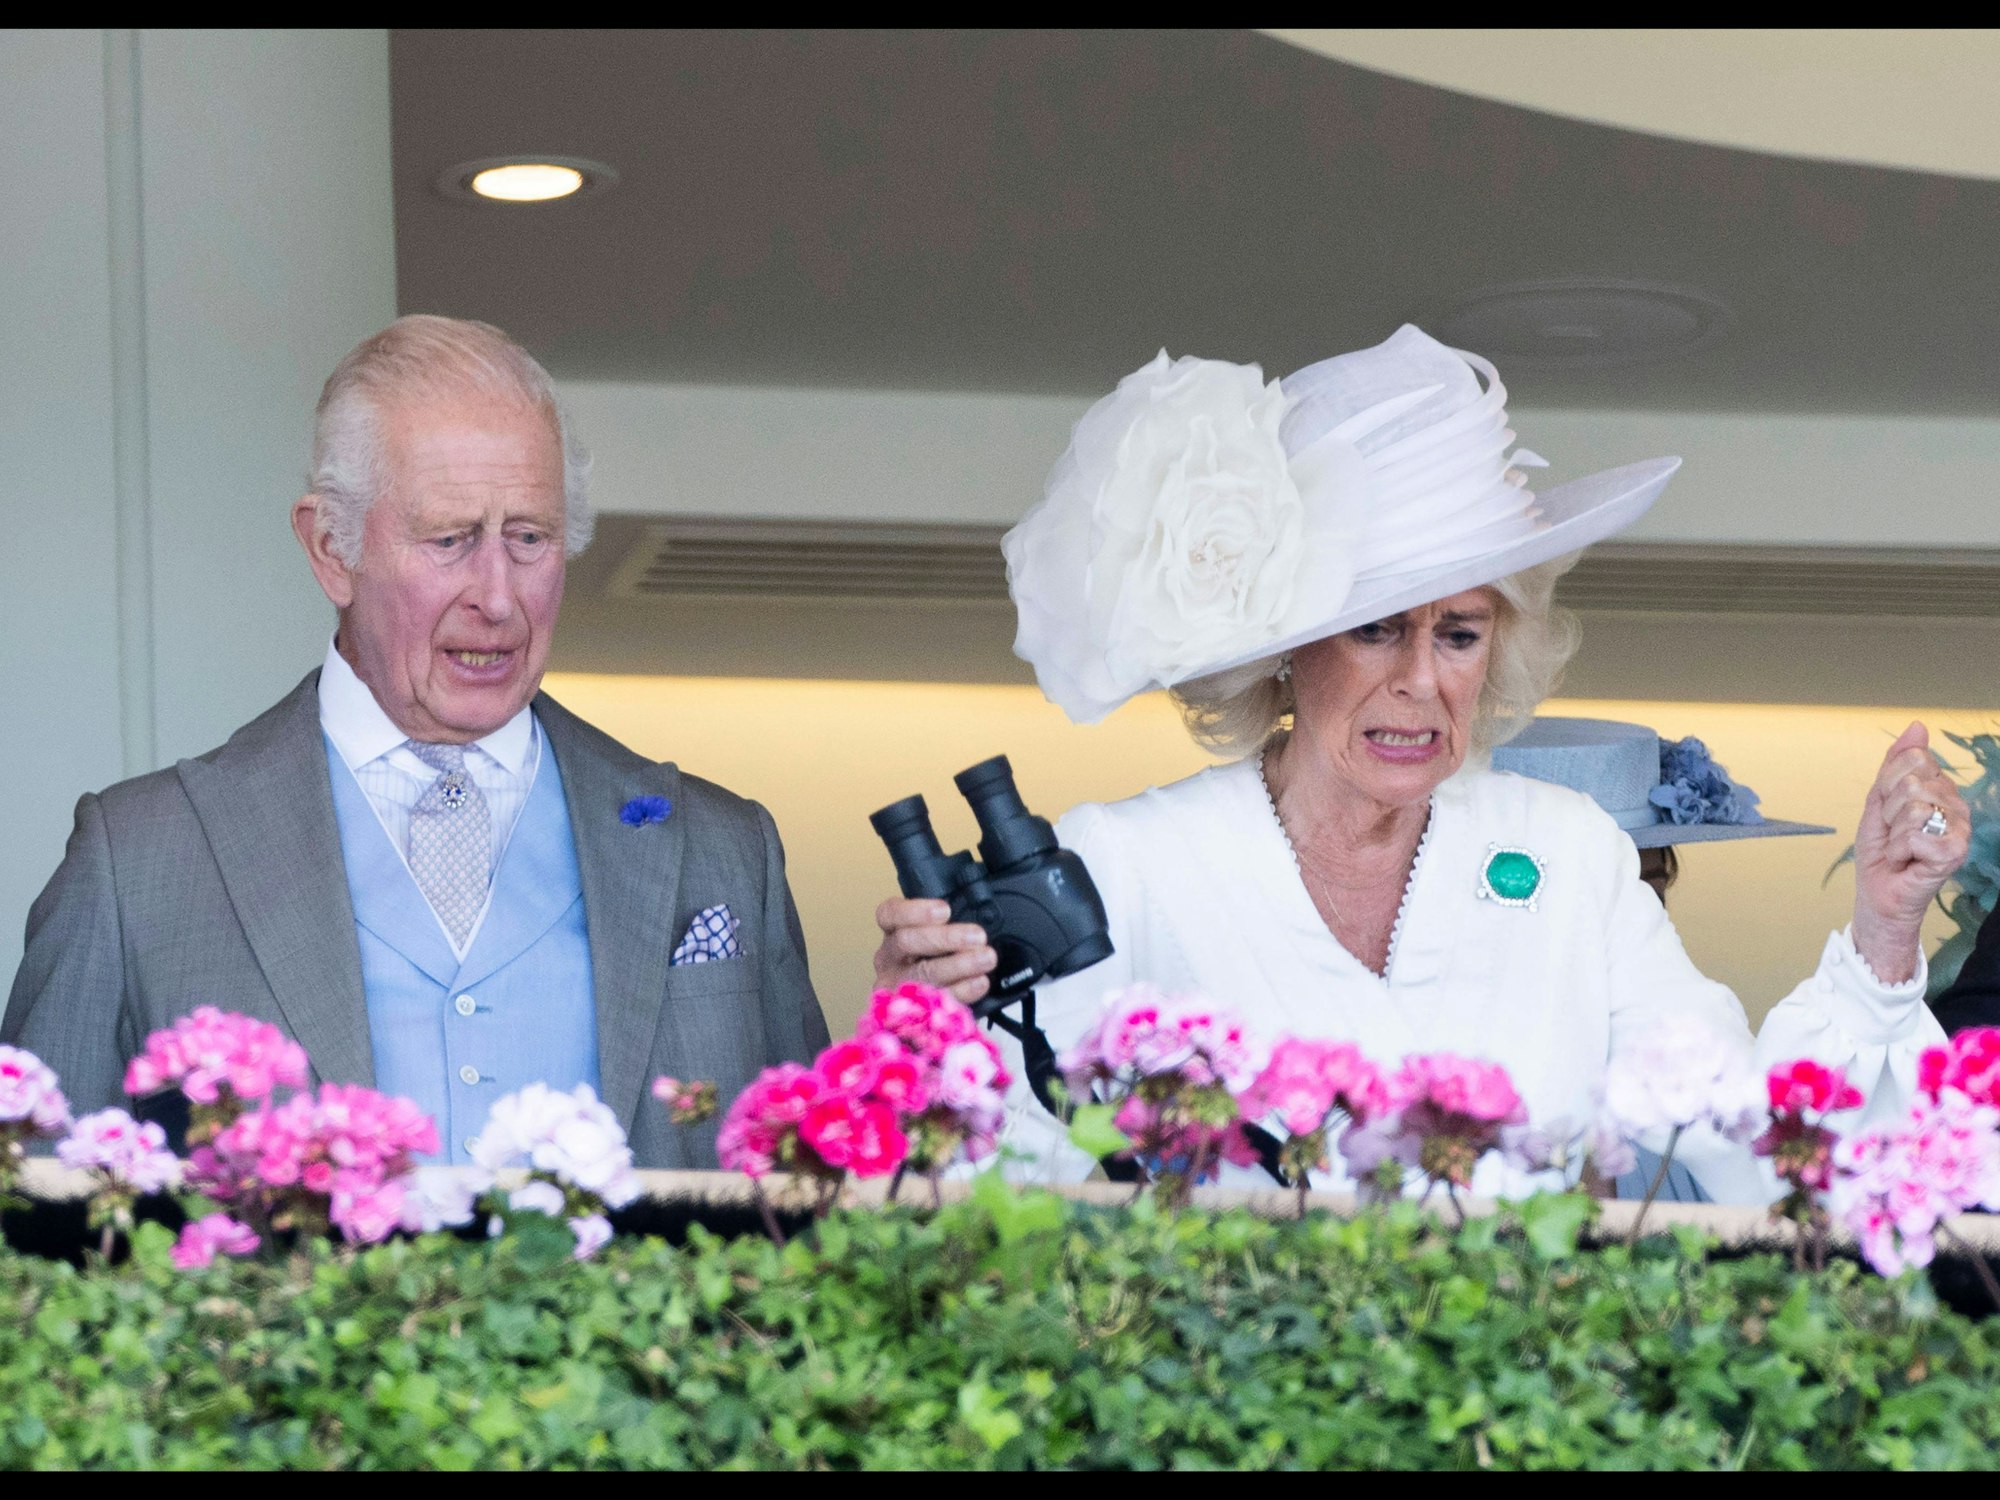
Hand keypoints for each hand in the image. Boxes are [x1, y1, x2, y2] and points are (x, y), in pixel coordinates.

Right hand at [872, 897, 995, 1004]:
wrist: (931, 1002)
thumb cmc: (938, 957)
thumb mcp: (940, 933)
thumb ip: (950, 924)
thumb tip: (980, 914)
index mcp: (893, 930)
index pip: (891, 913)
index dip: (915, 911)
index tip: (945, 910)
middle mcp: (889, 956)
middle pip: (907, 942)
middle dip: (945, 938)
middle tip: (978, 936)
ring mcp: (895, 985)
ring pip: (921, 973)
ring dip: (958, 965)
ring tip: (986, 958)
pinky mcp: (907, 1011)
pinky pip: (933, 1001)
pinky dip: (961, 991)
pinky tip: (979, 983)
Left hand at [1851, 721, 1969, 984]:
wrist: (1879, 893)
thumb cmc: (1881, 851)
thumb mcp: (1878, 801)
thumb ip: (1894, 764)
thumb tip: (1917, 726)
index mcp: (1939, 787)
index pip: (1911, 759)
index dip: (1886, 785)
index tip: (1886, 809)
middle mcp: (1956, 804)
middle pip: (1911, 781)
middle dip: (1887, 810)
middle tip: (1893, 833)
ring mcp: (1960, 828)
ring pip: (1913, 806)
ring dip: (1892, 832)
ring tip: (1899, 847)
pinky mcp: (1956, 851)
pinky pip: (1916, 833)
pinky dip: (1899, 849)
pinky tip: (1906, 860)